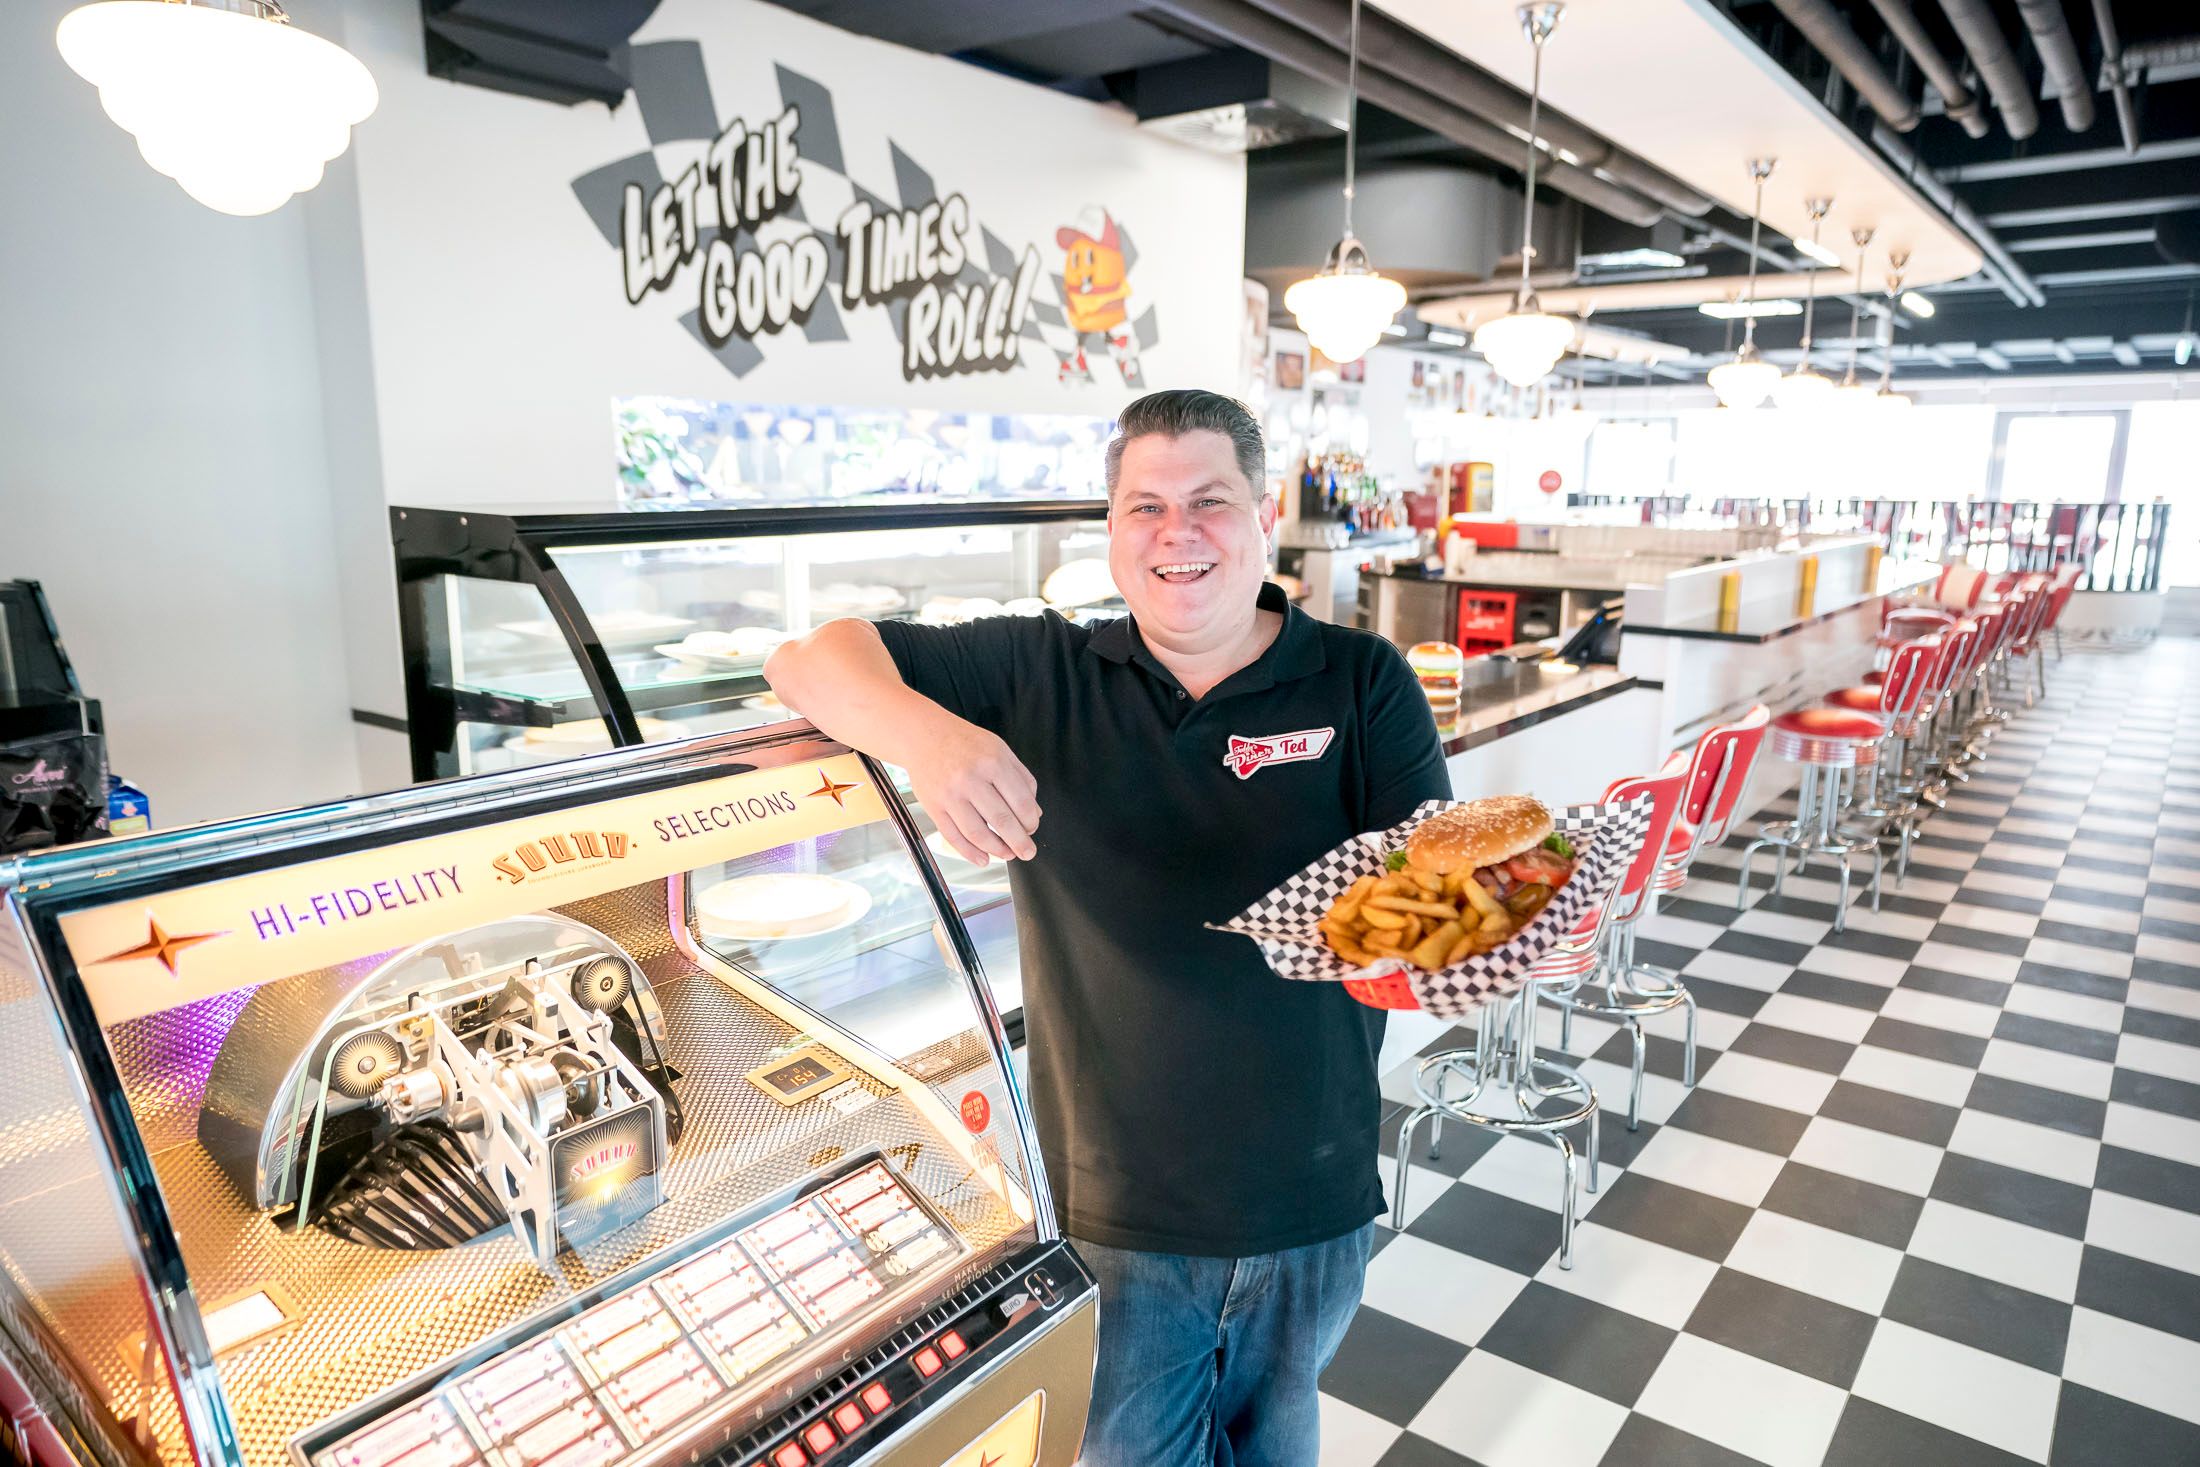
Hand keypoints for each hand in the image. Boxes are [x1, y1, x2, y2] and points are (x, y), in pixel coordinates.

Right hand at [904, 716, 1040, 864]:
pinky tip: (983, 858)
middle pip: (1001, 821)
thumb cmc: (964, 743)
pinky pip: (953, 836)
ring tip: (1007, 854)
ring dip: (997, 850)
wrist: (924, 736)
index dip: (1031, 822)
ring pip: (977, 833)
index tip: (1032, 828)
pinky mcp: (933, 807)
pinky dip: (970, 852)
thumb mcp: (1000, 750)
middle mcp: (970, 779)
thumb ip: (1022, 779)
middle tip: (1027, 852)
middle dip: (1019, 842)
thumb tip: (1034, 812)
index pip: (1020, 802)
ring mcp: (950, 795)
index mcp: (992, 762)